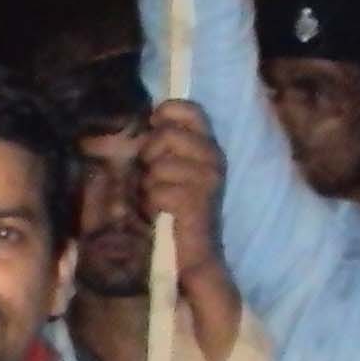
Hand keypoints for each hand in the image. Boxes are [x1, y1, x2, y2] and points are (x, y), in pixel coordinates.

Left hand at [139, 102, 225, 260]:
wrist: (195, 250)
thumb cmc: (177, 206)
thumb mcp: (173, 169)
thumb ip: (165, 144)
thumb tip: (145, 124)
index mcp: (209, 146)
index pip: (192, 110)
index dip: (167, 111)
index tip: (154, 124)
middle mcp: (214, 158)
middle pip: (168, 134)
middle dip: (150, 154)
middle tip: (153, 174)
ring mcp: (208, 179)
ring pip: (158, 166)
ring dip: (149, 185)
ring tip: (158, 198)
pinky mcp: (196, 201)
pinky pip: (157, 191)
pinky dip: (151, 204)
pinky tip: (161, 213)